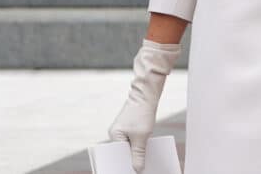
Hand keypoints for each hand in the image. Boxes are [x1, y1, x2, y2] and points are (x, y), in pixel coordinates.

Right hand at [108, 40, 180, 172]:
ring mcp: (122, 130)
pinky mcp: (130, 126)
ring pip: (129, 146)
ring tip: (144, 163)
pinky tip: (147, 151)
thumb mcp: (142, 136)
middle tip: (139, 169)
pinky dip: (139, 145)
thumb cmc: (142, 113)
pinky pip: (134, 140)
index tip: (129, 171)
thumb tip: (137, 169)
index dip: (123, 164)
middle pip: (122, 152)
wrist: (146, 94)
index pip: (116, 156)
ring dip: (136, 153)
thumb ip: (138, 154)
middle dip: (130, 160)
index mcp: (114, 136)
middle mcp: (115, 133)